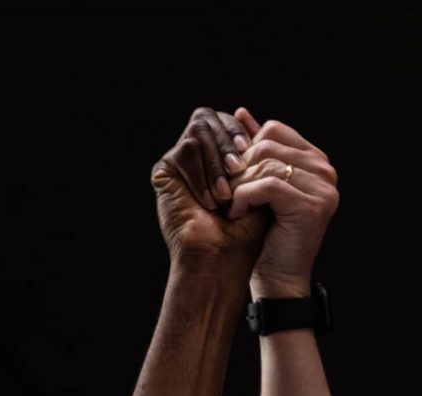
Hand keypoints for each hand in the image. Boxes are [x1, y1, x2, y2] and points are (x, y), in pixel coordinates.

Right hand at [151, 105, 265, 267]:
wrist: (222, 258)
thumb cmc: (244, 230)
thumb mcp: (257, 182)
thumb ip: (253, 149)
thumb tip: (245, 111)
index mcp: (218, 155)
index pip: (227, 121)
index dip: (239, 133)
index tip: (253, 153)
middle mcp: (196, 156)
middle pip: (210, 119)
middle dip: (228, 142)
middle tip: (239, 169)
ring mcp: (179, 163)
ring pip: (199, 130)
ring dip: (216, 162)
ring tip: (225, 195)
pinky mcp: (164, 172)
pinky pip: (186, 150)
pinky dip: (201, 175)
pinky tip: (209, 201)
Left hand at [225, 111, 339, 300]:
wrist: (278, 280)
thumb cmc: (267, 236)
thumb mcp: (258, 186)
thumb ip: (254, 150)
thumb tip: (239, 113)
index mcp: (316, 160)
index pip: (273, 129)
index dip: (244, 149)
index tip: (230, 175)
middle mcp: (325, 169)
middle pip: (266, 143)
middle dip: (238, 167)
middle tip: (224, 192)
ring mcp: (323, 186)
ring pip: (264, 162)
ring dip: (237, 184)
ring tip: (229, 205)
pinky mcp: (312, 204)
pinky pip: (266, 185)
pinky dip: (243, 198)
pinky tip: (235, 215)